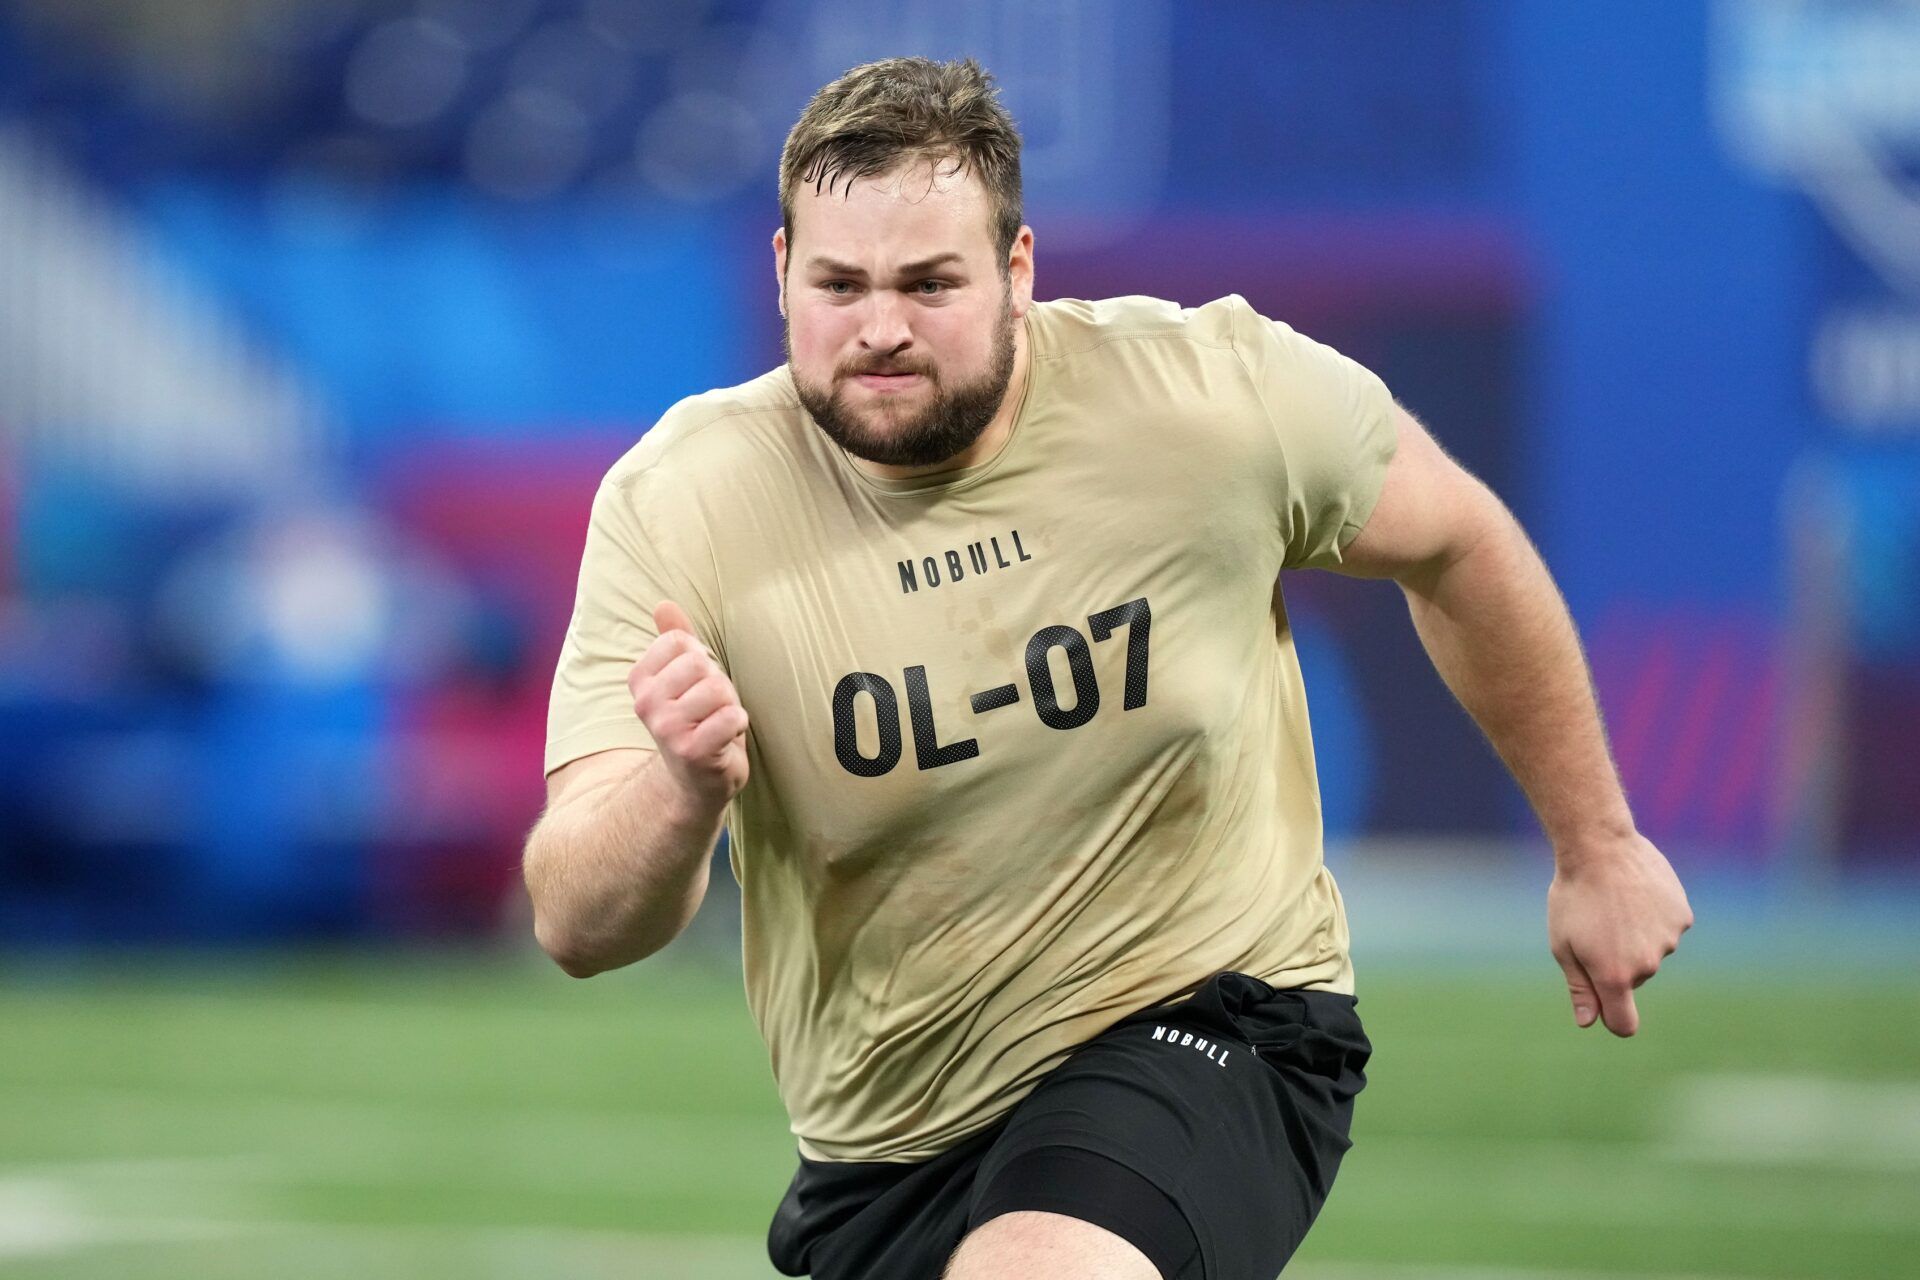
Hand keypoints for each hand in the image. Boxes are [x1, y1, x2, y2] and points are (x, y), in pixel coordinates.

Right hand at [627, 601, 749, 809]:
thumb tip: (663, 604)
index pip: (681, 641)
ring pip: (718, 689)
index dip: (702, 660)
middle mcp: (646, 703)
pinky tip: (726, 738)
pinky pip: (730, 717)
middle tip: (711, 709)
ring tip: (718, 724)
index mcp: (640, 680)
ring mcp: (666, 728)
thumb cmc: (696, 721)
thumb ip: (674, 639)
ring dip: (730, 705)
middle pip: (701, 663)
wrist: (697, 780)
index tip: (695, 686)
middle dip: (719, 684)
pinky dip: (738, 724)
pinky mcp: (691, 751)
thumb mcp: (683, 677)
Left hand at [1546, 832, 1692, 1036]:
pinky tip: (1636, 893)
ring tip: (1615, 904)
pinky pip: (1667, 927)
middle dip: (1615, 961)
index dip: (1613, 1019)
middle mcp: (1647, 965)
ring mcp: (1669, 940)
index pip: (1623, 1022)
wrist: (1599, 846)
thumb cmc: (1573, 896)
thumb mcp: (1563, 945)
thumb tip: (1589, 1022)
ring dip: (1636, 937)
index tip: (1606, 1008)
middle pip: (1633, 979)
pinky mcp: (1682, 917)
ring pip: (1651, 951)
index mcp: (1614, 976)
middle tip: (1596, 925)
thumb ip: (1580, 988)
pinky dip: (1654, 917)